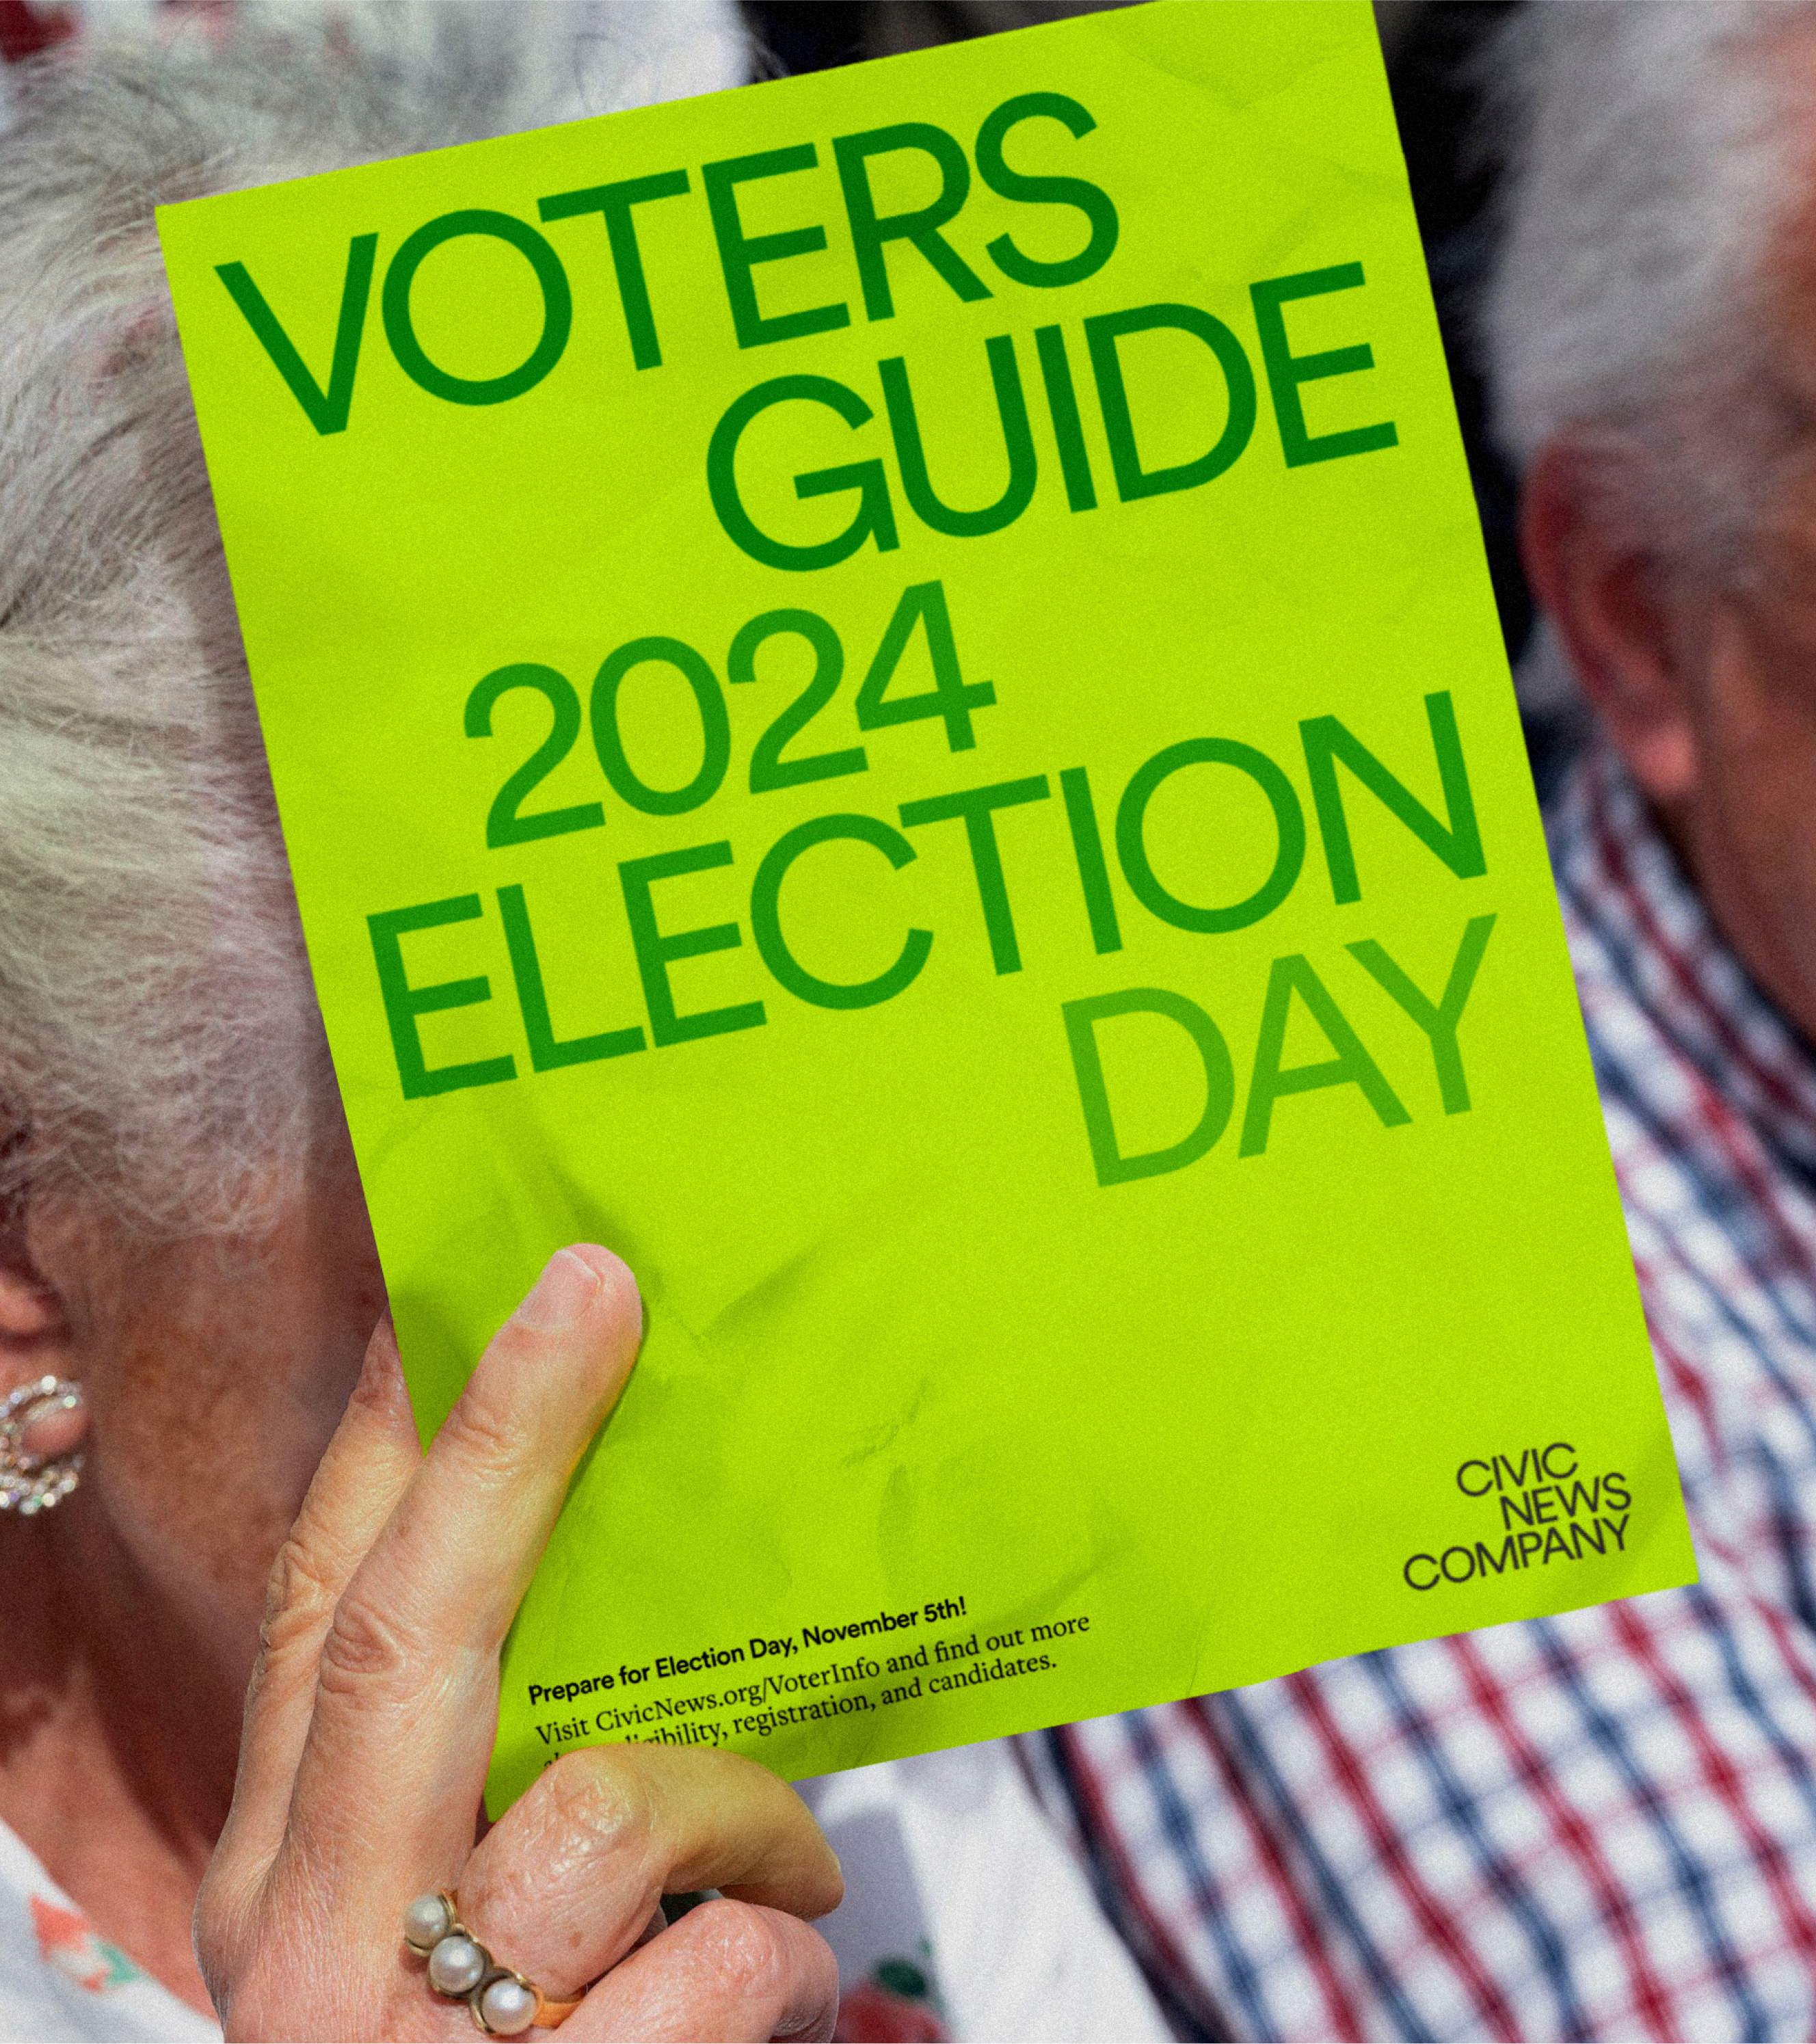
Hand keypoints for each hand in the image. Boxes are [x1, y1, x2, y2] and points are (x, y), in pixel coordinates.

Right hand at [195, 1245, 842, 2039]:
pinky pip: (723, 1972)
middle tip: (593, 1288)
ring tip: (785, 1872)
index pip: (324, 1616)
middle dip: (505, 1446)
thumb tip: (633, 1579)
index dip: (398, 1447)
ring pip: (600, 1809)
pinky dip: (782, 1969)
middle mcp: (309, 1950)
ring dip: (742, 1819)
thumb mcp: (451, 1930)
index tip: (472, 1289)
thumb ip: (506, 1776)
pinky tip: (775, 1997)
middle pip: (406, 1644)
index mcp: (282, 1878)